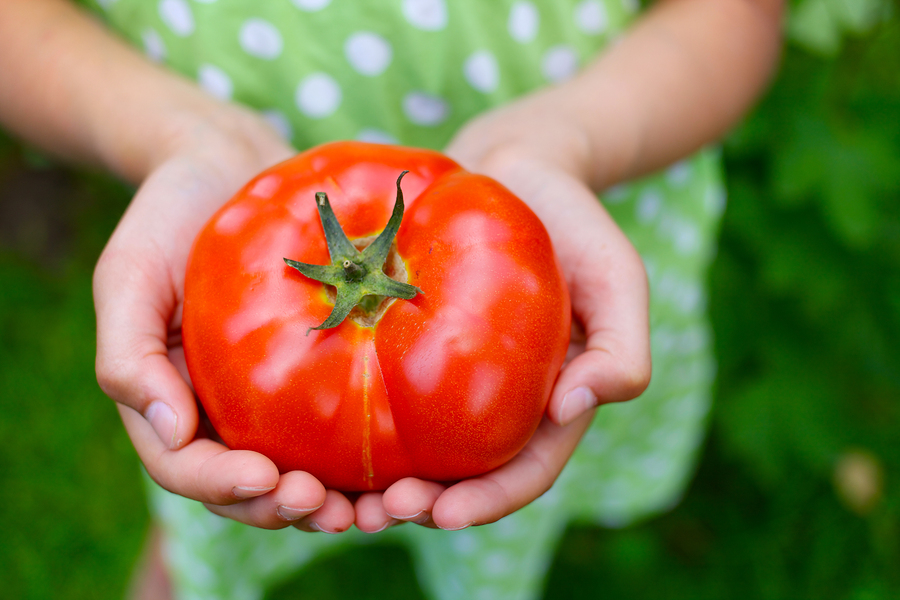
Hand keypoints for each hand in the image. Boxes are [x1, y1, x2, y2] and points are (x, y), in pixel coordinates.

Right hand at [93, 110, 355, 532]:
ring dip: (330, 500)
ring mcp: (269, 394)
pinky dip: (360, 456)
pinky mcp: (316, 368)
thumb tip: (169, 430)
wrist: (228, 164)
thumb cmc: (168, 216)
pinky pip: (336, 423)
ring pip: (297, 469)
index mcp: (169, 399)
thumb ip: (129, 352)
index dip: (224, 487)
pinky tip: (400, 465)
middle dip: (285, 508)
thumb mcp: (129, 274)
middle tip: (332, 510)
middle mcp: (220, 409)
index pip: (187, 467)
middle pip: (248, 487)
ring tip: (372, 509)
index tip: (269, 480)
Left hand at [353, 94, 651, 531]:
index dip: (486, 503)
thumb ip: (622, 347)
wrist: (515, 167)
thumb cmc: (574, 219)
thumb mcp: (617, 276)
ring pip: (413, 447)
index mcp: (547, 403)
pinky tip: (314, 431)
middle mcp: (495, 400)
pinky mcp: (408, 342)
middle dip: (422, 507)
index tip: (440, 515)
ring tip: (337, 498)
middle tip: (376, 512)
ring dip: (378, 483)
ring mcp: (448, 374)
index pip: (522, 472)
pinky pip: (378, 386)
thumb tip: (576, 408)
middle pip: (460, 475)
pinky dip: (353, 418)